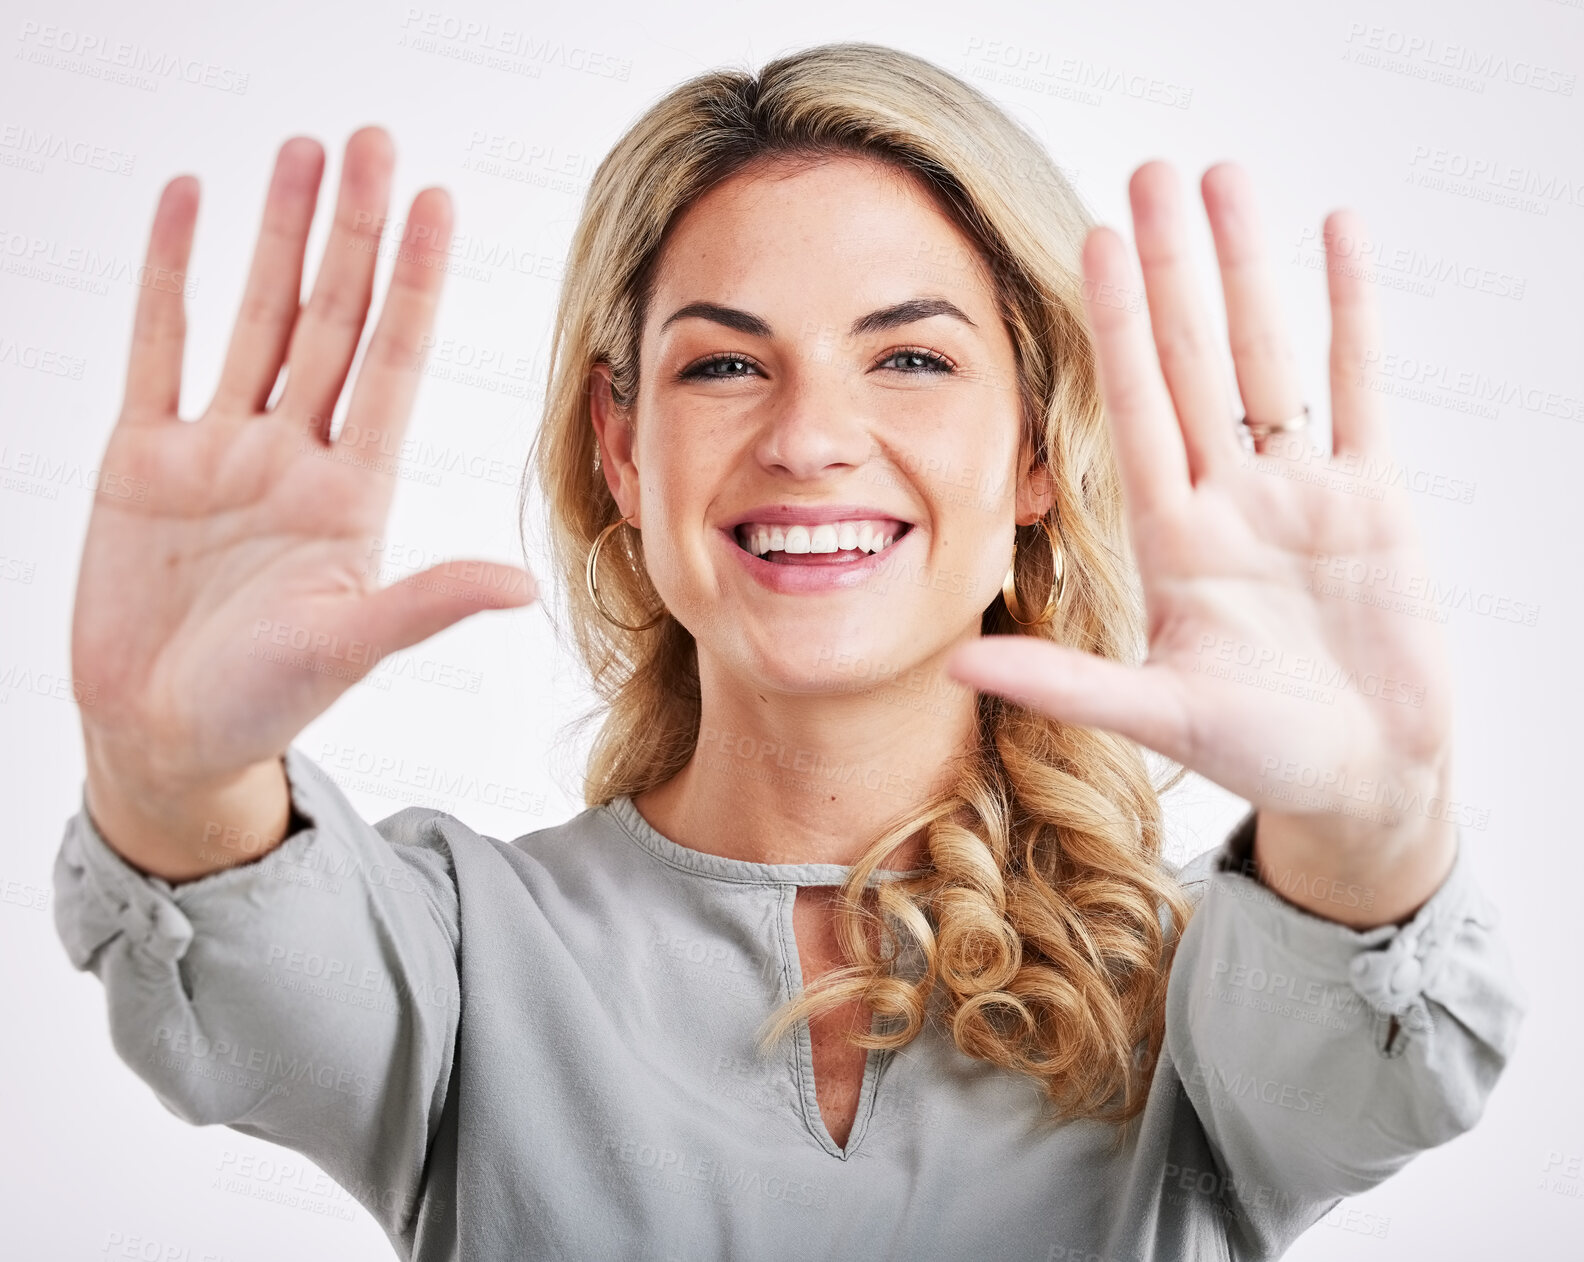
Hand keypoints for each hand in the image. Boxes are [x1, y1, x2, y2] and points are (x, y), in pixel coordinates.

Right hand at [73, 128, 534, 808]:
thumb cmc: (266, 703)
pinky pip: (159, 349)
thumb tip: (521, 583)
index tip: (439, 203)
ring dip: (274, 234)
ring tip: (299, 151)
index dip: (417, 282)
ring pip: (254, 318)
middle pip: (331, 318)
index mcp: (353, 492)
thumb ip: (425, 602)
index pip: (394, 361)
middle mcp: (295, 455)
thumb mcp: (349, 646)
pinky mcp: (143, 459)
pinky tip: (190, 207)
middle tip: (372, 141)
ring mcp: (220, 450)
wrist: (166, 736)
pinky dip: (171, 277)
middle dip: (351, 230)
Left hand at [947, 161, 1455, 924]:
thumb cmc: (1261, 755)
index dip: (1117, 324)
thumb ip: (1063, 683)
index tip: (1091, 242)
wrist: (1361, 779)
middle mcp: (1230, 499)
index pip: (1137, 407)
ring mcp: (1302, 493)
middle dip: (1175, 268)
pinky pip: (1360, 388)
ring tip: (1229, 178)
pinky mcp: (1375, 501)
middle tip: (1152, 172)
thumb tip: (953, 664)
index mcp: (1172, 538)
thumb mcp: (1157, 714)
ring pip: (1272, 356)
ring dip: (1251, 268)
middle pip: (1196, 359)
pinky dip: (1352, 315)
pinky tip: (1337, 237)